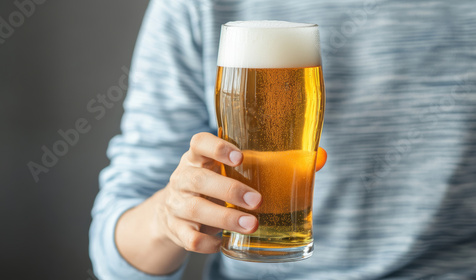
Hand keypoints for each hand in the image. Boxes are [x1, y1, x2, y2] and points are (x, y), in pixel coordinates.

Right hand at [157, 132, 326, 253]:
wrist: (173, 212)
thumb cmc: (214, 185)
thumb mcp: (230, 172)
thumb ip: (271, 164)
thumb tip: (319, 158)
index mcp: (198, 158)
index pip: (198, 143)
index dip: (216, 147)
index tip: (240, 158)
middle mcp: (183, 178)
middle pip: (197, 179)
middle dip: (229, 190)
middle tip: (257, 200)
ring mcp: (176, 204)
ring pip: (194, 210)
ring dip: (224, 218)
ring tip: (252, 225)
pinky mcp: (175, 229)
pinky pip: (189, 238)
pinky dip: (208, 243)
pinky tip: (224, 243)